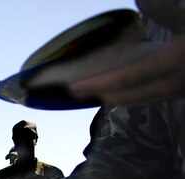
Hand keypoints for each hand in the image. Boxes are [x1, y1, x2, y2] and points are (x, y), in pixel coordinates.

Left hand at [69, 0, 184, 104]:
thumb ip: (167, 10)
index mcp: (171, 63)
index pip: (124, 79)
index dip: (96, 84)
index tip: (72, 87)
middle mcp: (174, 82)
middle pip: (129, 96)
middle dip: (100, 94)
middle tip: (76, 91)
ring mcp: (182, 89)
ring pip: (143, 99)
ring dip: (118, 97)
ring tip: (98, 92)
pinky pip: (155, 96)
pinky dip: (136, 94)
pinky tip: (132, 87)